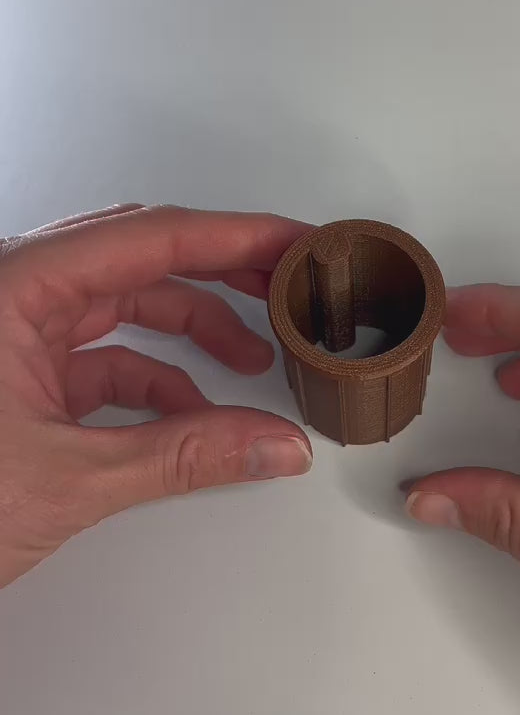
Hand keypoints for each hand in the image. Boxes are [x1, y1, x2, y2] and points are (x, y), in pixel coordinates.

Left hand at [0, 204, 312, 587]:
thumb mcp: (67, 479)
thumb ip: (182, 457)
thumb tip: (272, 445)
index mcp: (14, 287)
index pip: (150, 237)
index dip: (236, 236)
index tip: (296, 243)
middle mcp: (14, 294)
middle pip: (140, 259)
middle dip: (220, 275)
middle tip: (288, 286)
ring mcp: (15, 334)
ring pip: (122, 307)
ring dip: (191, 331)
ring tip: (253, 359)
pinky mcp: (16, 374)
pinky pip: (101, 359)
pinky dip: (153, 382)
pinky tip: (192, 416)